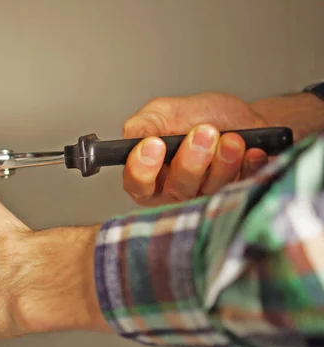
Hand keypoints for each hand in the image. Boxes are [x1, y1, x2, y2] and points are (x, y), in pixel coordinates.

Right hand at [122, 92, 269, 205]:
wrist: (242, 118)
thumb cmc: (201, 117)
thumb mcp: (165, 111)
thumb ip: (142, 126)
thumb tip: (134, 140)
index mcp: (150, 176)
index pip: (136, 185)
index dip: (142, 168)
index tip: (155, 144)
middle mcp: (174, 192)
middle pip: (176, 189)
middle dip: (190, 160)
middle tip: (204, 132)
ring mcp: (205, 198)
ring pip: (209, 191)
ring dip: (221, 161)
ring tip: (231, 138)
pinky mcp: (235, 198)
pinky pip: (241, 190)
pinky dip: (247, 166)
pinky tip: (250, 151)